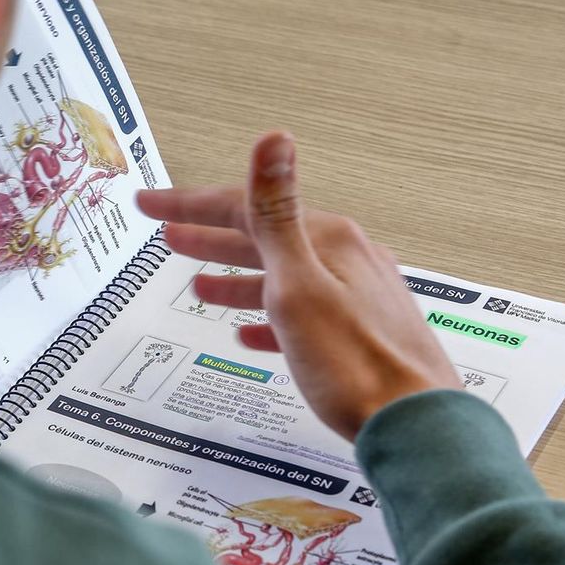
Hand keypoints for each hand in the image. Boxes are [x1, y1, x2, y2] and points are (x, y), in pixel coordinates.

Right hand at [138, 133, 459, 440]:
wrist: (413, 425)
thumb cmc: (355, 362)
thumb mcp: (299, 283)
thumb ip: (277, 212)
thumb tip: (274, 139)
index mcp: (328, 240)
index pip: (246, 209)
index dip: (191, 205)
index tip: (151, 203)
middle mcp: (346, 260)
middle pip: (264, 240)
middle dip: (210, 237)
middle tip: (168, 233)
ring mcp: (356, 297)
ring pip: (281, 278)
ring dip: (236, 277)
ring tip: (199, 285)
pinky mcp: (360, 333)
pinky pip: (302, 316)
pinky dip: (269, 318)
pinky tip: (252, 335)